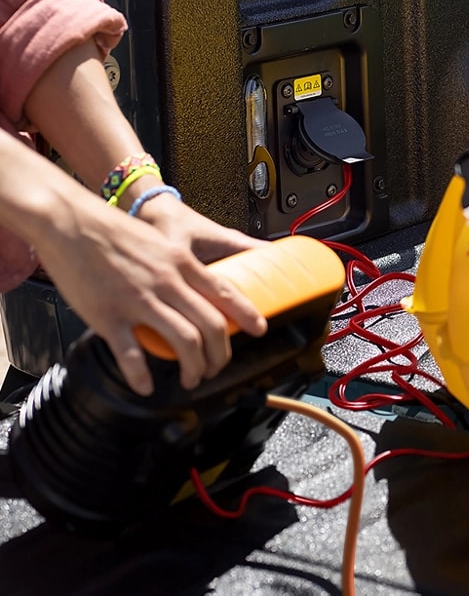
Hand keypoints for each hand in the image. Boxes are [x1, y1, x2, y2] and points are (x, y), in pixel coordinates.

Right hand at [31, 195, 267, 395]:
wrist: (69, 221)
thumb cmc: (110, 230)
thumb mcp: (159, 243)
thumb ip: (177, 267)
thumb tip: (192, 288)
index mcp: (181, 264)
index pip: (226, 293)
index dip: (247, 315)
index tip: (259, 330)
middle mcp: (167, 283)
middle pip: (211, 325)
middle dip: (220, 354)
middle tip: (217, 368)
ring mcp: (139, 301)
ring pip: (184, 342)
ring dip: (193, 368)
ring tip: (191, 379)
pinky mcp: (108, 316)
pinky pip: (132, 354)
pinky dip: (142, 376)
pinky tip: (146, 386)